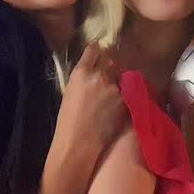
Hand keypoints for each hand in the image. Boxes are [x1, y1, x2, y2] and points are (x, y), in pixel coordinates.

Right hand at [53, 43, 128, 161]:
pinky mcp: (124, 101)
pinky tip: (117, 105)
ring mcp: (114, 88)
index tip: (100, 49)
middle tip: (110, 69)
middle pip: (110, 59)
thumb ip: (83, 79)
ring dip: (118, 80)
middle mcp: (99, 75)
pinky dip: (123, 95)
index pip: (93, 50)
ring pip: (120, 76)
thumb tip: (94, 74)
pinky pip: (126, 92)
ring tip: (112, 93)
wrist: (78, 143)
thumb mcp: (70, 92)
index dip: (97, 49)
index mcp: (81, 72)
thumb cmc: (67, 121)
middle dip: (110, 63)